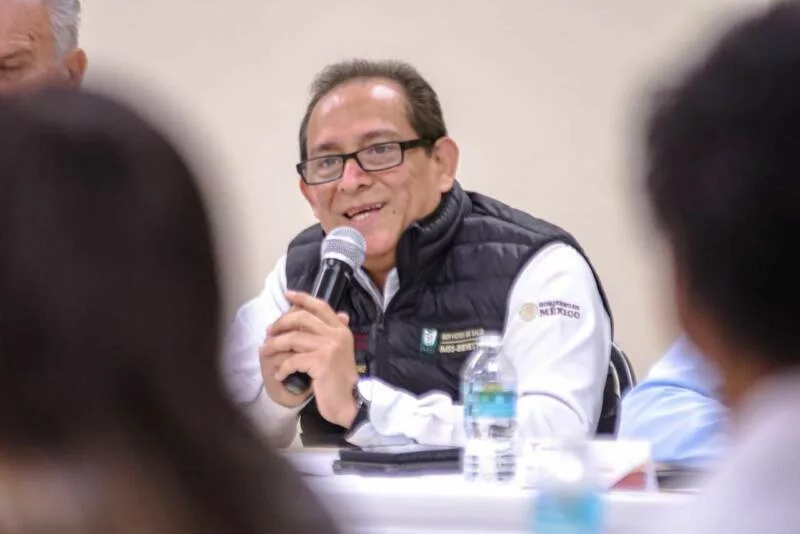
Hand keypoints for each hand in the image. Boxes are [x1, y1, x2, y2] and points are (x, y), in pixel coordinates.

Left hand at [260, 291, 358, 426]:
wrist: (350, 403)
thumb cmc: (340, 380)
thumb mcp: (341, 352)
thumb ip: (334, 335)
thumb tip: (341, 314)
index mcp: (341, 330)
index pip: (321, 306)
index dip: (303, 298)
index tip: (288, 295)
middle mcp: (337, 335)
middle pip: (302, 318)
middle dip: (281, 322)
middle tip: (269, 332)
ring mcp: (329, 347)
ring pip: (293, 338)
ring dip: (274, 345)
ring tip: (264, 352)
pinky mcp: (321, 362)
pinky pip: (292, 360)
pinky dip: (282, 368)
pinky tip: (279, 375)